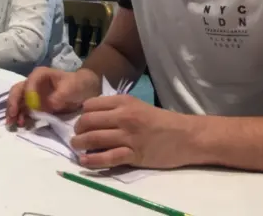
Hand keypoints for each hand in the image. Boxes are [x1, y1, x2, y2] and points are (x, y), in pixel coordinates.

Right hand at [6, 68, 99, 127]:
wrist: (83, 90)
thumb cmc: (76, 85)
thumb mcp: (70, 88)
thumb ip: (59, 96)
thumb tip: (47, 105)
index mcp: (40, 75)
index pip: (29, 82)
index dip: (27, 93)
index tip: (31, 106)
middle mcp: (32, 83)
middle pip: (17, 91)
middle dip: (13, 103)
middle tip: (12, 115)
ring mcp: (32, 94)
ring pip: (18, 101)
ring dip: (14, 112)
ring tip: (14, 123)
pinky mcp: (34, 105)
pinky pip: (24, 110)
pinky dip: (20, 116)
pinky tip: (21, 124)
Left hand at [71, 95, 194, 169]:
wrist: (186, 136)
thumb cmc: (160, 121)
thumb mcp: (136, 105)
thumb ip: (115, 108)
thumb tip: (91, 114)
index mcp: (123, 102)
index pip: (90, 105)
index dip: (81, 114)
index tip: (81, 121)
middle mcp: (124, 116)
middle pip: (88, 121)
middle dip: (78, 129)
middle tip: (76, 135)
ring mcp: (129, 136)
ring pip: (94, 138)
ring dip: (80, 143)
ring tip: (76, 147)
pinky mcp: (134, 154)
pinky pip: (108, 157)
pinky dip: (93, 160)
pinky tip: (84, 160)